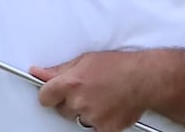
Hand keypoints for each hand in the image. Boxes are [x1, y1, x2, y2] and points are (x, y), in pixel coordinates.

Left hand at [30, 51, 151, 131]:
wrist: (145, 78)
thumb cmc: (119, 66)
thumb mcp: (86, 60)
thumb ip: (59, 70)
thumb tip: (39, 72)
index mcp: (71, 83)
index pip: (44, 97)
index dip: (49, 94)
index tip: (54, 93)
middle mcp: (79, 101)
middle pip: (62, 109)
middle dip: (70, 102)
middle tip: (87, 90)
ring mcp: (91, 116)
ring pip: (78, 119)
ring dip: (85, 111)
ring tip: (101, 97)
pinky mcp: (104, 128)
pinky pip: (93, 128)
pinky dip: (100, 121)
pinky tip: (109, 106)